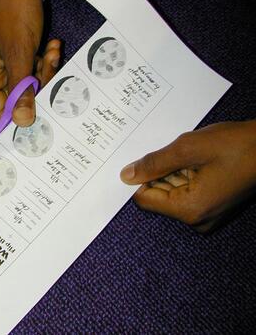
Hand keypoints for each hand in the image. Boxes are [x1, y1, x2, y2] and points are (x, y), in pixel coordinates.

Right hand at [0, 0, 60, 126]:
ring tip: (50, 50)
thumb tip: (22, 121)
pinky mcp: (17, 54)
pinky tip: (51, 45)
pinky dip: (44, 59)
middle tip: (48, 64)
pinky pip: (32, 68)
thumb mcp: (20, 53)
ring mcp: (5, 63)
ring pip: (28, 83)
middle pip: (17, 97)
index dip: (19, 114)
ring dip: (44, 70)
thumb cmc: (14, 11)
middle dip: (37, 84)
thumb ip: (21, 89)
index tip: (42, 114)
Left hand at [120, 121, 255, 232]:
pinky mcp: (214, 206)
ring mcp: (207, 215)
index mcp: (189, 210)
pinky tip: (200, 160)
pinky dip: (187, 174)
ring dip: (175, 171)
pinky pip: (187, 191)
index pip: (144, 199)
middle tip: (177, 152)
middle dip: (160, 172)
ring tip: (194, 156)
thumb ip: (154, 163)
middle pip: (158, 196)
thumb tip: (126, 175)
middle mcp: (197, 219)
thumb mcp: (188, 148)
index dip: (140, 178)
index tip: (145, 159)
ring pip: (172, 191)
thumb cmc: (238, 146)